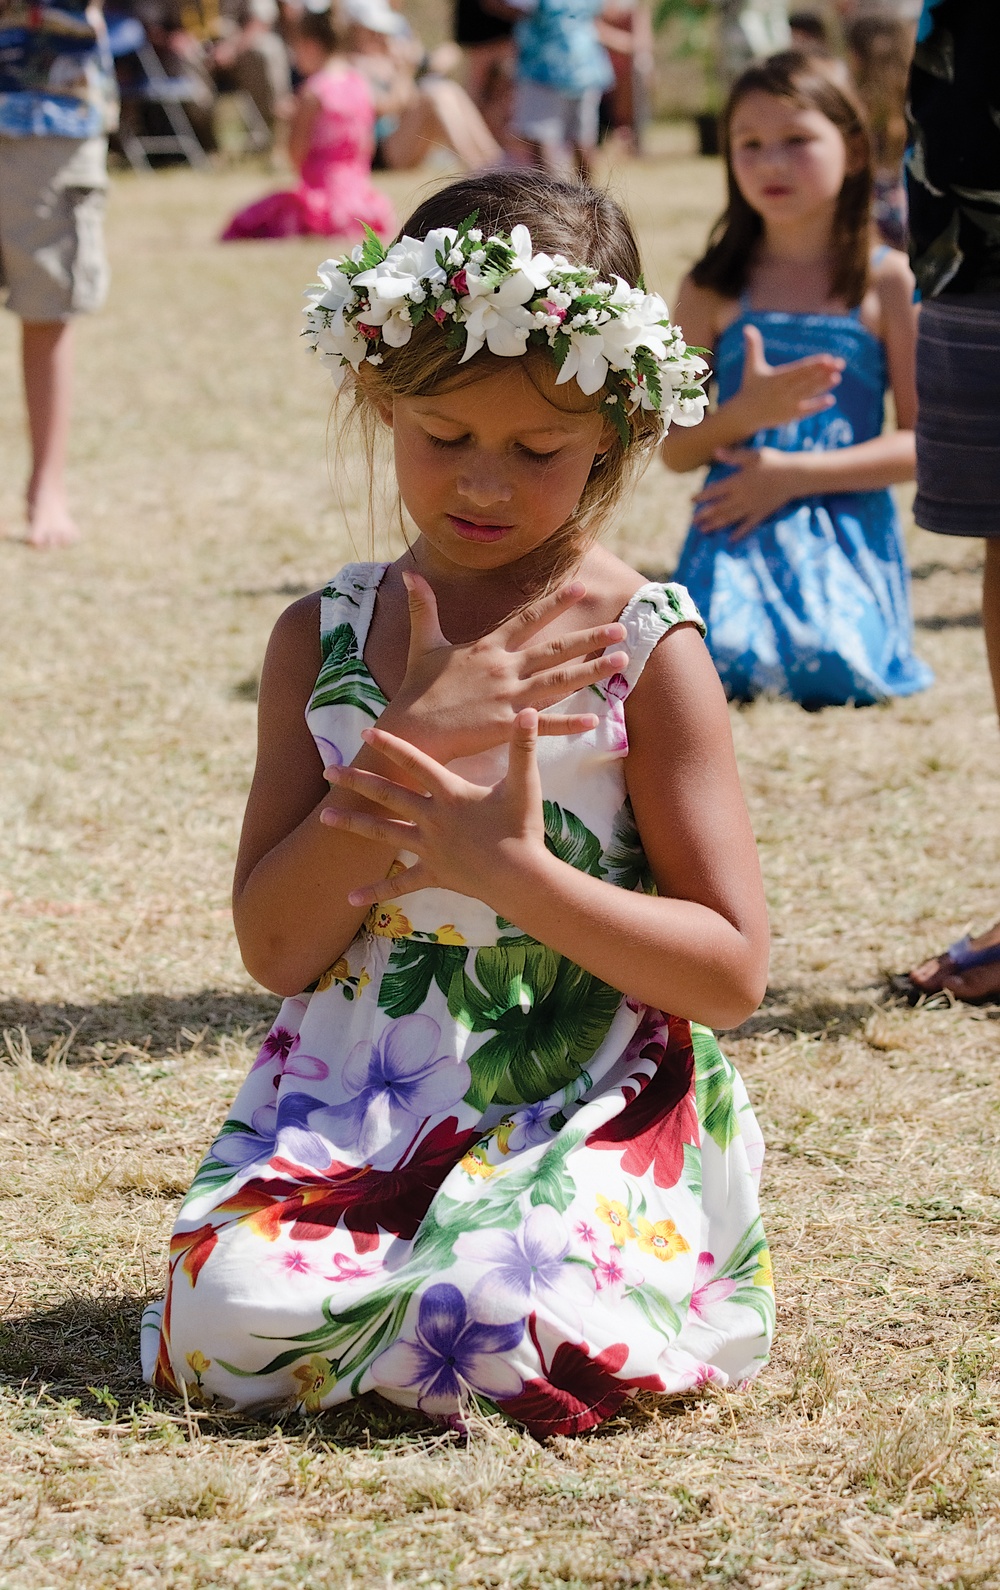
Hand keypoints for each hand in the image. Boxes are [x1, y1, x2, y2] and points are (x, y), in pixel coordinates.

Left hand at [320, 710, 547, 909]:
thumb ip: (523, 747)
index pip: (415, 763)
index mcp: (450, 795)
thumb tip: (528, 711)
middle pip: (388, 795)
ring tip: (324, 818)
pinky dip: (376, 891)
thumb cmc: (523, 829)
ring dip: (353, 824)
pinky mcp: (433, 874)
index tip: (365, 732)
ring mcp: (429, 848)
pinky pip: (400, 885)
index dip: (391, 746)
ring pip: (384, 834)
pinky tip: (350, 897)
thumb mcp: (524, 785)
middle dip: (356, 781)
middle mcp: (432, 819)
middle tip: (328, 770)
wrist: (520, 878)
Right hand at [377, 571, 628, 763]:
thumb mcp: (421, 645)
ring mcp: (507, 698)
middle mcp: (503, 669)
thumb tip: (410, 575)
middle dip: (590, 638)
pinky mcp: (506, 726)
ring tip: (621, 662)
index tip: (580, 587)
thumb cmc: (417, 690)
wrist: (411, 730)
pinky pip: (544, 724)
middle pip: (555, 650)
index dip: (554, 602)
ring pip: (558, 682)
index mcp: (487, 648)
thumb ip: (423, 609)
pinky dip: (568, 723)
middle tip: (621, 628)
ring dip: (591, 672)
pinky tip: (593, 718)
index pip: (527, 619)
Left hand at [693, 446, 798, 539]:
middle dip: (705, 515)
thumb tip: (715, 451)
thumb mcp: (752, 455)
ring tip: (704, 530)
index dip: (702, 497)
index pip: (714, 491)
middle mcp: (741, 497)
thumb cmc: (774, 462)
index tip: (691, 501)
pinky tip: (731, 539)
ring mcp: (751, 507)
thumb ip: (733, 456)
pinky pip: (748, 526)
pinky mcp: (761, 513)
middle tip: (694, 521)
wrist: (794, 476)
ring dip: (715, 524)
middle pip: (719, 508)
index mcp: (737, 482)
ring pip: (729, 518)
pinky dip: (739, 533)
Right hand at [734, 323, 842, 432]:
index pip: (799, 369)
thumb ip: (753, 347)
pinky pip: (806, 410)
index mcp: (777, 377)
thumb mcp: (751, 366)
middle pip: (807, 380)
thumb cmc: (750, 387)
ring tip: (837, 378)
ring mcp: (787, 404)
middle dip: (824, 372)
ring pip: (809, 393)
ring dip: (823, 386)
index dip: (814, 364)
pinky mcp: (789, 416)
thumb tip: (747, 327)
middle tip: (841, 363)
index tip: (828, 358)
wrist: (744, 414)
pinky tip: (831, 400)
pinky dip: (818, 406)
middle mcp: (783, 391)